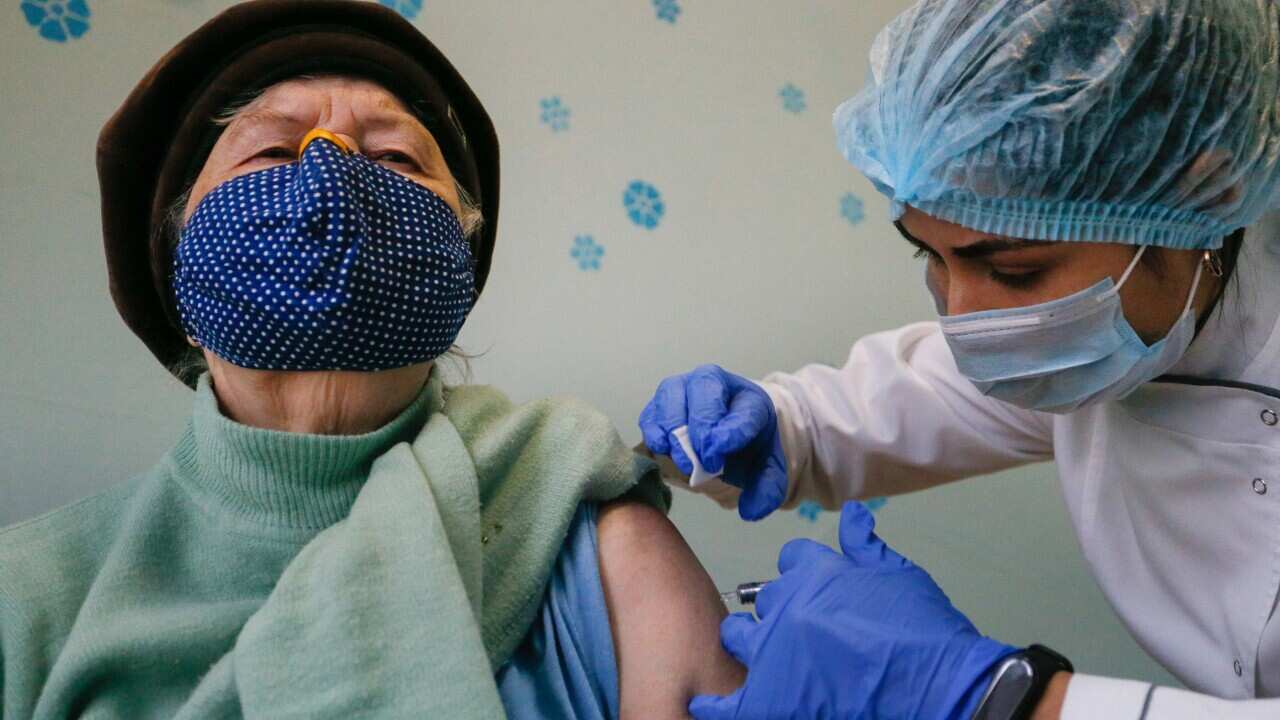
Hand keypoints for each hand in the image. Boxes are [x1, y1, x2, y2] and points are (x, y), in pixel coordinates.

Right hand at [638, 364, 787, 519]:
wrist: (724, 431)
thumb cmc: (743, 446)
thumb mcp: (765, 465)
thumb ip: (768, 487)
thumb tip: (751, 510)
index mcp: (748, 398)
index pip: (744, 410)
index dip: (732, 432)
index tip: (722, 454)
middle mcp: (713, 381)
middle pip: (704, 390)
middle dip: (703, 430)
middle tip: (707, 464)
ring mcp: (683, 387)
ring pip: (673, 397)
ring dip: (676, 431)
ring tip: (685, 462)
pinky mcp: (659, 402)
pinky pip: (652, 412)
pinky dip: (654, 431)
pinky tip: (663, 448)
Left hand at [691, 502, 1018, 719]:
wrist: (938, 688)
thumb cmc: (925, 632)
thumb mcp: (898, 576)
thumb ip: (866, 546)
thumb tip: (853, 515)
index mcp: (817, 574)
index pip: (791, 560)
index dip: (805, 576)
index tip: (817, 593)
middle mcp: (787, 608)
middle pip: (765, 599)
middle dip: (780, 610)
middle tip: (804, 632)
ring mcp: (775, 655)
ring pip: (738, 636)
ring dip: (748, 642)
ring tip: (766, 658)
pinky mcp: (772, 700)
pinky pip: (725, 704)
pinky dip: (713, 706)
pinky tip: (706, 705)